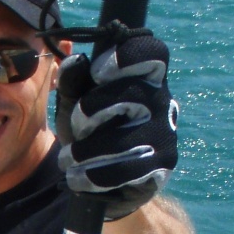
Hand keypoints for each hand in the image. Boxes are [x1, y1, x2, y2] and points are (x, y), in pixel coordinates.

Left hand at [54, 30, 179, 219]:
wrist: (100, 183)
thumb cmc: (90, 132)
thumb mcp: (74, 103)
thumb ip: (72, 80)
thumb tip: (75, 59)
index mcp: (143, 76)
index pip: (151, 51)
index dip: (126, 55)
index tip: (97, 72)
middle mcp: (161, 101)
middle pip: (133, 92)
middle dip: (92, 109)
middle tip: (77, 127)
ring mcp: (165, 134)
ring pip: (126, 139)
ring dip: (87, 152)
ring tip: (67, 160)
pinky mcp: (162, 166)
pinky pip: (127, 170)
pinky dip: (95, 176)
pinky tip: (78, 179)